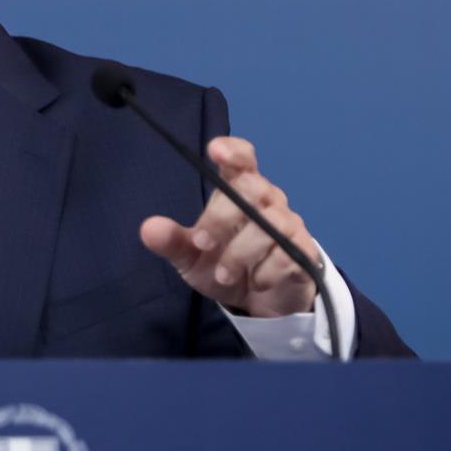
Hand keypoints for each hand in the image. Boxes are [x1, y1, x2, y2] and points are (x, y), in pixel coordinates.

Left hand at [138, 136, 319, 317]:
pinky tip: (256, 282)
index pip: (242, 157)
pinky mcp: (303, 251)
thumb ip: (172, 242)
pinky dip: (265, 272)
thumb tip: (147, 228)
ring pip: (270, 224)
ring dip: (240, 253)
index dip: (232, 149)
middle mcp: (266, 199)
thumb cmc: (224, 265)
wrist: (258, 301)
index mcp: (237, 190)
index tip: (215, 150)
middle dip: (222, 218)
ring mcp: (288, 223)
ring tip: (223, 274)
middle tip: (203, 244)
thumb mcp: (191, 257)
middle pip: (251, 187)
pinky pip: (287, 254)